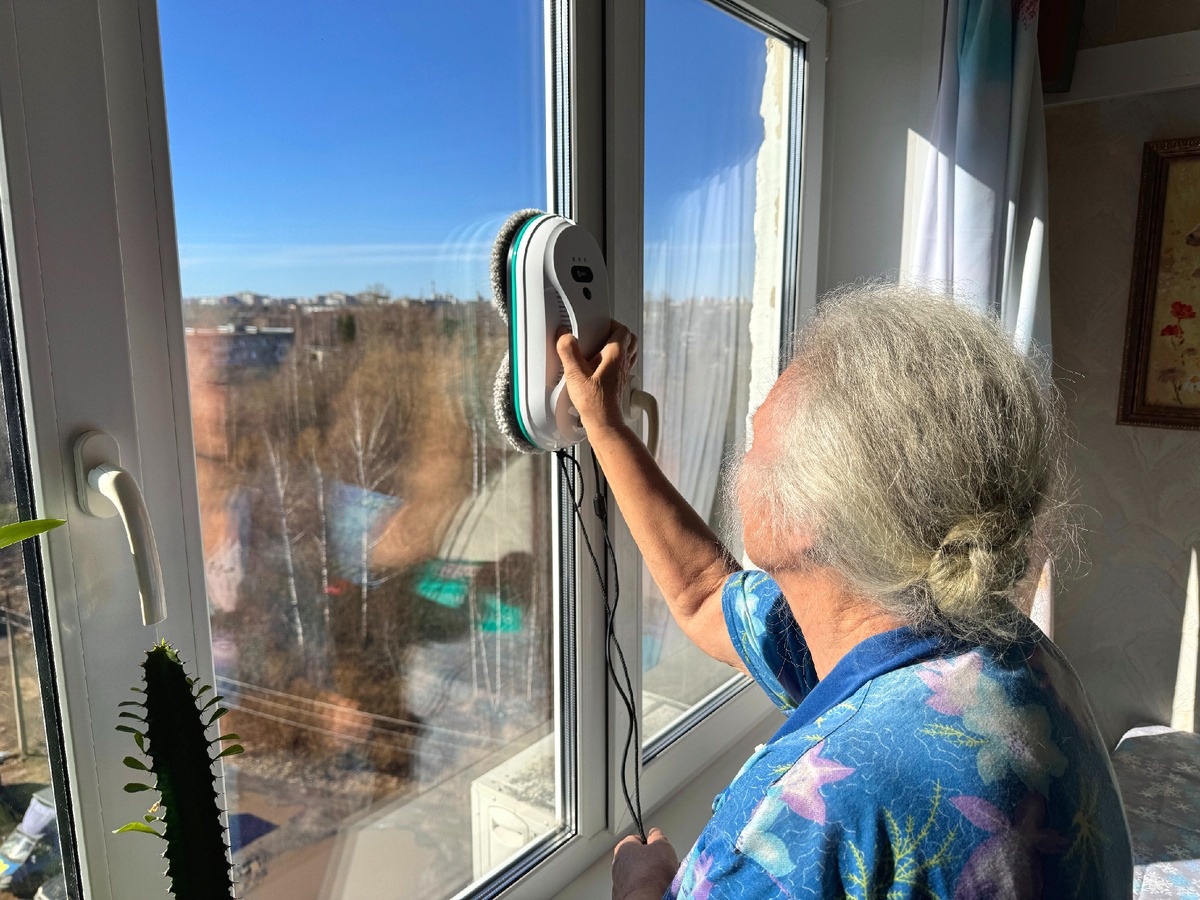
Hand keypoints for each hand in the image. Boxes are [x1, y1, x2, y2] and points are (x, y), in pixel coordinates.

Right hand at [557, 320, 638, 435]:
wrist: (603, 422)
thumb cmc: (594, 403)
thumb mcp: (575, 375)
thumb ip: (569, 352)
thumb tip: (565, 336)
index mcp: (615, 355)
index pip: (622, 329)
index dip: (611, 323)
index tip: (598, 323)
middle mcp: (623, 362)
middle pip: (629, 339)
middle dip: (617, 332)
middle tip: (602, 332)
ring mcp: (622, 373)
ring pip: (629, 351)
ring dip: (619, 345)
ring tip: (602, 346)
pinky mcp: (618, 382)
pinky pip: (622, 365)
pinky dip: (616, 360)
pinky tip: (601, 365)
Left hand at [611, 827, 678, 899]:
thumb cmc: (651, 876)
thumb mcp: (662, 846)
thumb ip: (658, 836)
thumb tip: (655, 833)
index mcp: (623, 848)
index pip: (638, 839)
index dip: (652, 843)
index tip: (659, 848)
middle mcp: (617, 864)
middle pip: (640, 858)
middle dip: (653, 861)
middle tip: (664, 865)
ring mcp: (619, 882)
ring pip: (640, 874)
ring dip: (651, 876)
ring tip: (664, 880)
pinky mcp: (624, 895)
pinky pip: (639, 888)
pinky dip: (647, 888)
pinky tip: (657, 890)